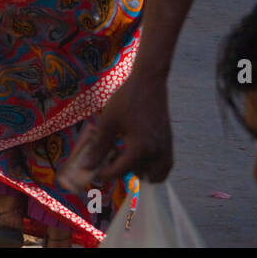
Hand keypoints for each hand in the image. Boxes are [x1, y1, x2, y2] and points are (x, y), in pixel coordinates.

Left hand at [82, 68, 173, 183]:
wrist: (149, 83)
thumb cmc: (127, 100)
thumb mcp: (108, 122)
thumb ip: (99, 146)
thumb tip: (87, 166)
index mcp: (140, 149)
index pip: (120, 171)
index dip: (104, 174)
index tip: (94, 173)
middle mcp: (157, 153)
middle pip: (138, 175)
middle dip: (122, 171)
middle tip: (109, 158)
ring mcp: (166, 149)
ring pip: (155, 175)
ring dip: (140, 171)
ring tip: (123, 156)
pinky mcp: (169, 143)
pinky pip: (165, 166)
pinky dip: (154, 168)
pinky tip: (138, 157)